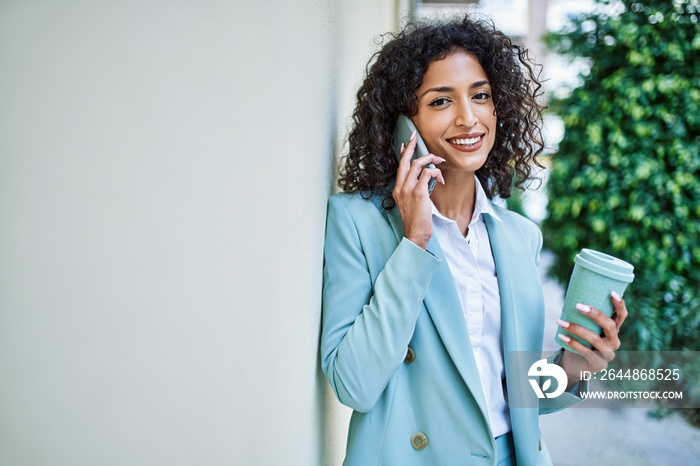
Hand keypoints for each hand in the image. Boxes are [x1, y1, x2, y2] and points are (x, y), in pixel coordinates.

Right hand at [392, 131, 444, 249]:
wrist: (415, 234)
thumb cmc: (415, 221)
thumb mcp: (411, 204)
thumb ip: (415, 190)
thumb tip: (425, 178)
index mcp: (397, 190)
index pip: (399, 167)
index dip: (403, 154)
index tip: (406, 144)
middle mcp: (400, 188)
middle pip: (405, 161)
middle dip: (411, 147)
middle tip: (415, 137)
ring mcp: (408, 190)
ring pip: (417, 164)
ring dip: (430, 159)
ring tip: (439, 161)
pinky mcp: (419, 193)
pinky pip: (427, 174)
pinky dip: (436, 172)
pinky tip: (441, 179)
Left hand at [556, 291, 627, 385]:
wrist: (575, 364)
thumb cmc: (580, 341)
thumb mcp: (585, 327)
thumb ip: (584, 316)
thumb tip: (572, 294)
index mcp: (613, 330)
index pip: (621, 316)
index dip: (620, 305)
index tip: (612, 292)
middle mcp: (614, 342)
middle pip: (609, 326)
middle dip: (594, 314)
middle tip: (578, 305)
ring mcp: (608, 354)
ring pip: (595, 339)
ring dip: (576, 328)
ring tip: (561, 321)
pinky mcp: (599, 365)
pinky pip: (586, 352)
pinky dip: (572, 342)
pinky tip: (562, 336)